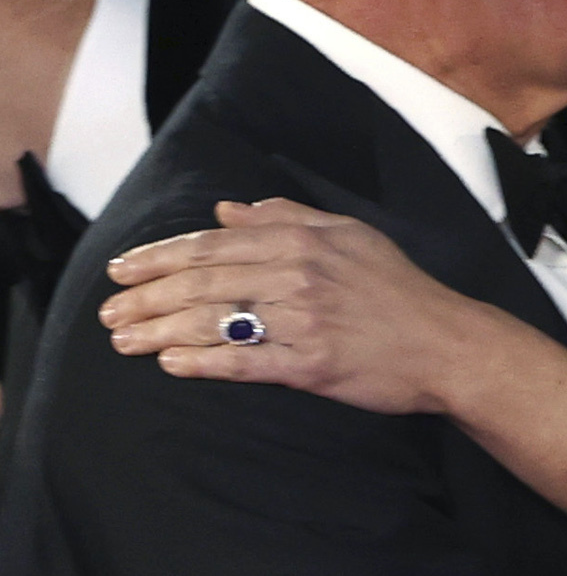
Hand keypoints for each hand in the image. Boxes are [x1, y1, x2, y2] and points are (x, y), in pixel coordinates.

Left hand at [100, 198, 489, 413]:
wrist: (448, 344)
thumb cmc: (399, 290)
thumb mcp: (350, 236)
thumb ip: (286, 218)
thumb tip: (227, 210)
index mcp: (304, 240)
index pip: (214, 244)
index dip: (160, 256)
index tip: (121, 269)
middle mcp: (299, 275)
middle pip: (204, 282)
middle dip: (146, 297)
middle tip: (108, 312)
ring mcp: (305, 321)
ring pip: (215, 321)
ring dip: (161, 332)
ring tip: (124, 341)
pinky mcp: (313, 366)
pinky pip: (246, 363)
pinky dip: (204, 364)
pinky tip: (172, 366)